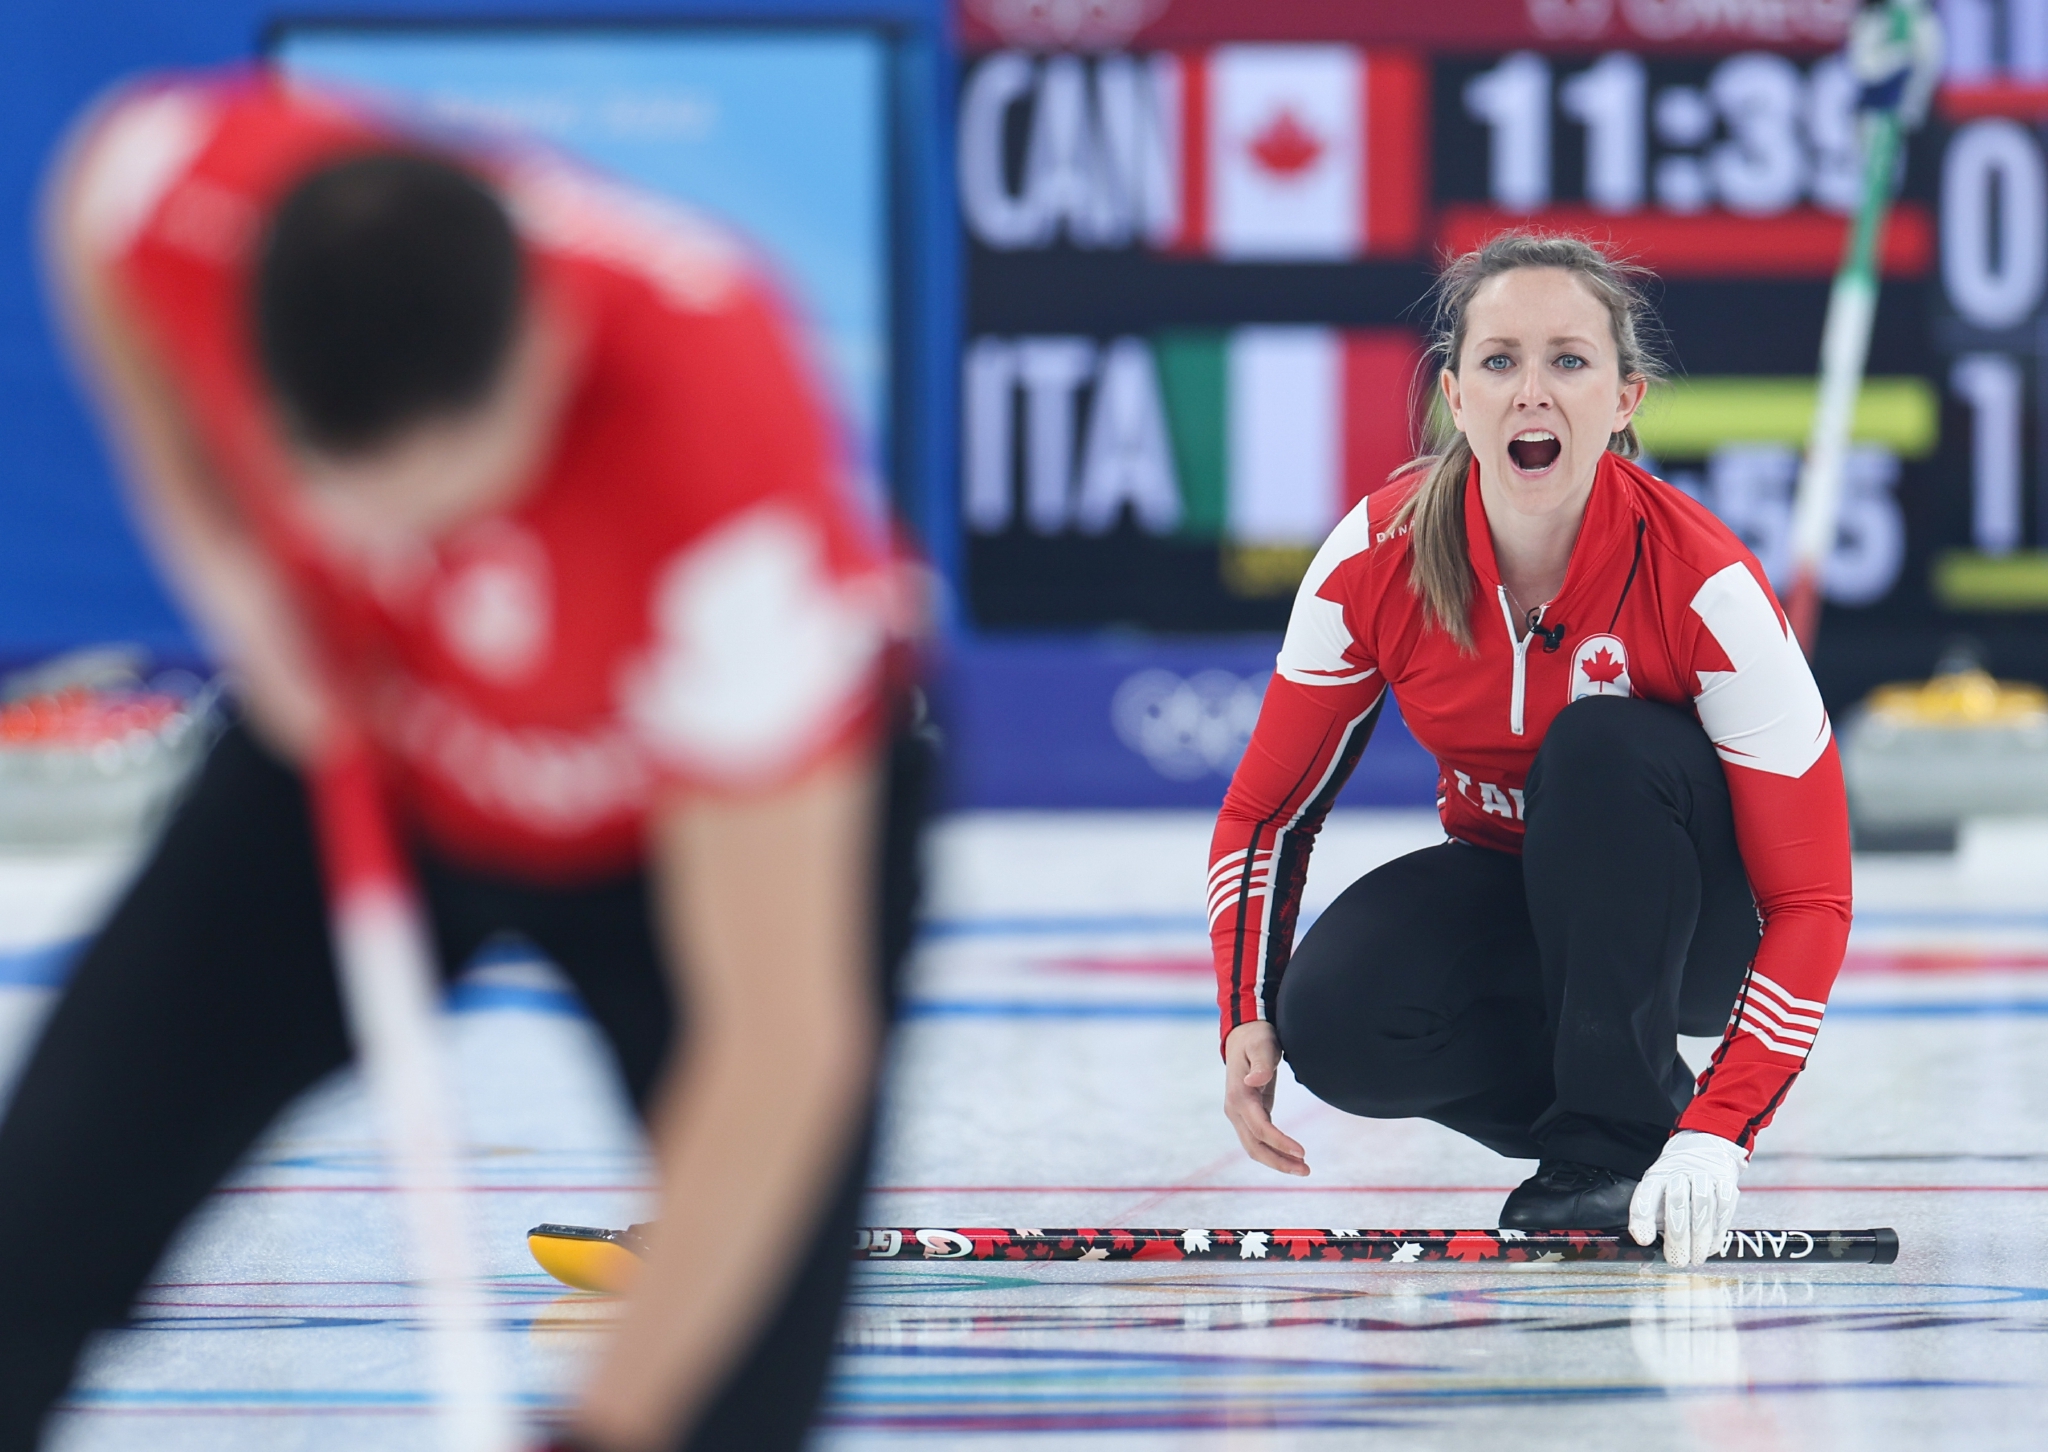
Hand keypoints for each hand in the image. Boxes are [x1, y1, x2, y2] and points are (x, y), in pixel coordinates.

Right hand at [1222, 1021, 1307, 1175]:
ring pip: (1255, 1147)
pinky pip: (1259, 1140)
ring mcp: (1240, 1114)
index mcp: (1239, 1096)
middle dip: (1279, 1161)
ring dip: (1277, 1161)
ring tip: (1303, 1169)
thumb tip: (1256, 1080)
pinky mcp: (1249, 1115)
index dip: (1279, 1142)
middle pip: (1254, 1145)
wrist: (1243, 1035)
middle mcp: (1235, 1109)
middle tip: (1306, 1170)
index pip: (1259, 1128)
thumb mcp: (1262, 1045)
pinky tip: (1292, 1156)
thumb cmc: (1255, 1038)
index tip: (1302, 1152)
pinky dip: (1274, 1151)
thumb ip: (1262, 1063)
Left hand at [1628, 1130, 1747, 1267]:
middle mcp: (1679, 1172)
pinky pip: (1724, 1204)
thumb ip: (1652, 1218)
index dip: (1643, 1217)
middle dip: (1677, 1237)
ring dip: (1700, 1237)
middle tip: (1677, 1260)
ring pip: (1702, 1205)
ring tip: (1696, 1258)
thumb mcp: (1659, 1192)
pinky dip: (1719, 1228)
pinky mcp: (1726, 1180)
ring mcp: (1704, 1174)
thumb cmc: (1677, 1181)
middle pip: (1677, 1202)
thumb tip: (1646, 1247)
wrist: (1704, 1148)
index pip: (1646, 1193)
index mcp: (1657, 1175)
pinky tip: (1712, 1244)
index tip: (1644, 1240)